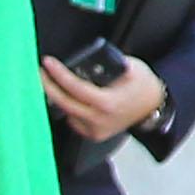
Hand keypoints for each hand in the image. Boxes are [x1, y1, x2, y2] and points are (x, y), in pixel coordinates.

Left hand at [40, 54, 167, 141]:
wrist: (154, 106)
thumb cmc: (143, 85)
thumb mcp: (131, 67)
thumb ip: (109, 63)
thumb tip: (87, 60)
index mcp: (108, 103)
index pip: (75, 88)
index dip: (58, 74)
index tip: (47, 62)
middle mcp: (99, 119)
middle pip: (63, 103)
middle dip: (48, 85)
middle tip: (41, 72)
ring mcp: (95, 130)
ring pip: (67, 112)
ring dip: (59, 97)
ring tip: (54, 82)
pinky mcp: (94, 134)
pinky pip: (73, 120)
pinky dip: (70, 107)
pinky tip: (71, 97)